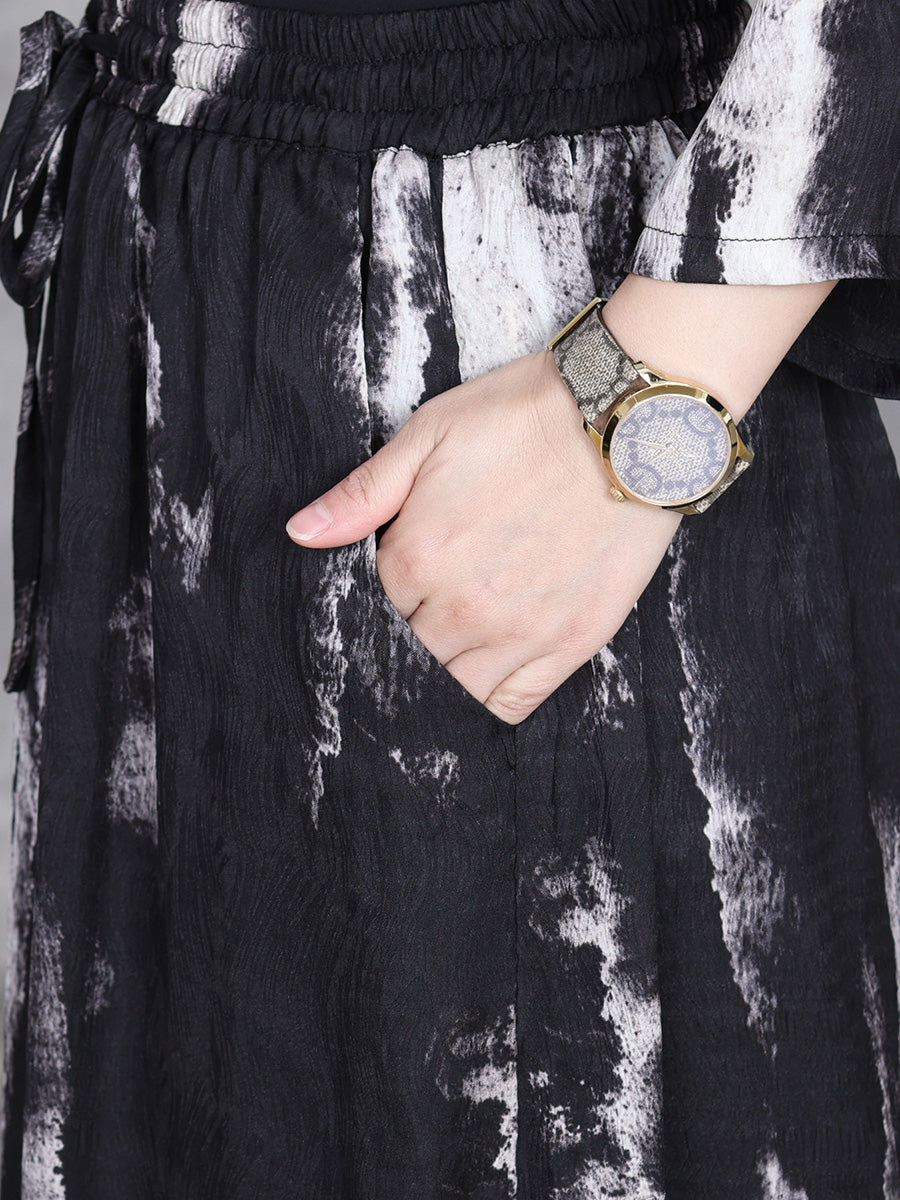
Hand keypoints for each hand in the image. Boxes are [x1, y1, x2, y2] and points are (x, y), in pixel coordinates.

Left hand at [285, 349, 682, 723]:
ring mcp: (520, 632)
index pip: (372, 611)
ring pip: (454, 691)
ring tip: (458, 641)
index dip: (383, 596)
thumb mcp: (428, 436)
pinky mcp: (571, 642)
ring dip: (445, 674)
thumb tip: (302, 534)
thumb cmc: (523, 420)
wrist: (623, 421)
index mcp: (417, 558)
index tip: (403, 578)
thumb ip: (362, 494)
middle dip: (409, 639)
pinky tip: (490, 670)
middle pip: (408, 657)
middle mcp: (463, 608)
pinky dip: (492, 700)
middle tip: (431, 609)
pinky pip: (513, 704)